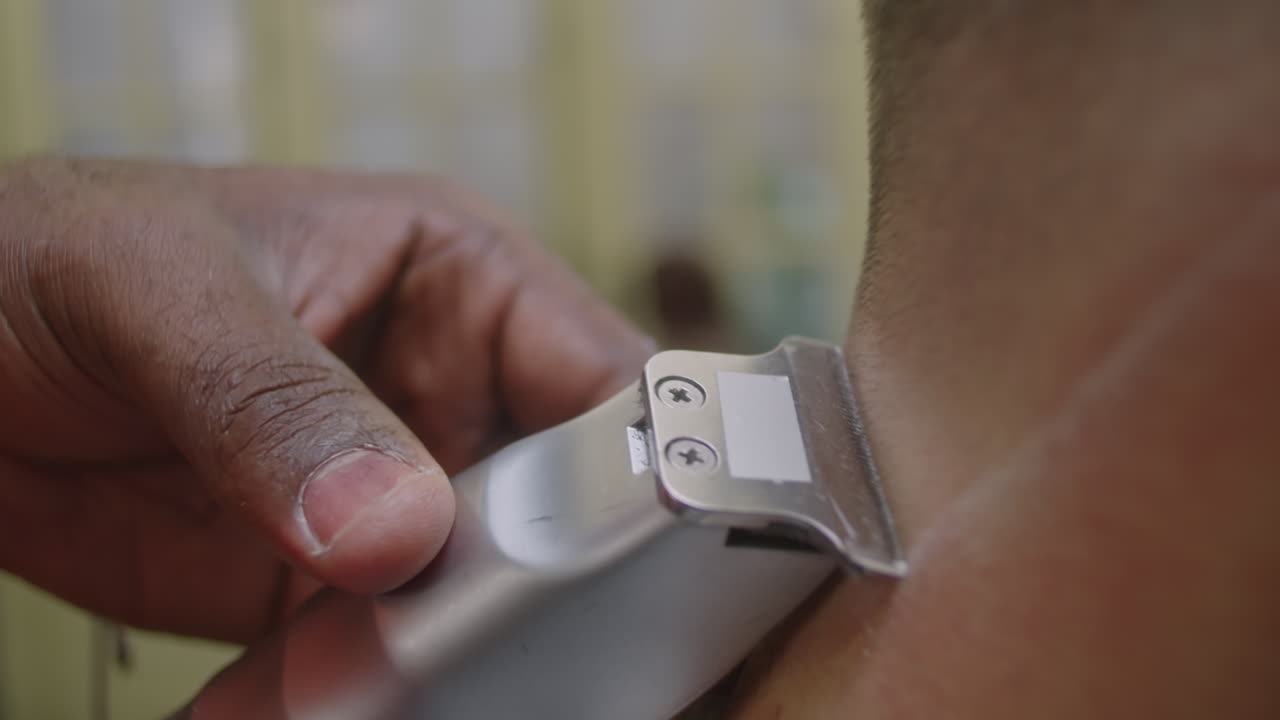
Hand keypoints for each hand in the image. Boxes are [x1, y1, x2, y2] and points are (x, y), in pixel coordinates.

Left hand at [0, 158, 651, 642]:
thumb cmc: (48, 256)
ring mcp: (388, 496)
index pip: (597, 373)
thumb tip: (392, 527)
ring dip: (419, 657)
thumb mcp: (163, 294)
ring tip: (336, 671)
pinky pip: (364, 658)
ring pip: (465, 602)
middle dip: (518, 584)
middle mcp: (443, 393)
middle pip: (552, 510)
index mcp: (457, 283)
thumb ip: (278, 402)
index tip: (601, 547)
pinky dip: (332, 698)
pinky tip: (266, 699)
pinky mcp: (319, 584)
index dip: (626, 458)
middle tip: (458, 632)